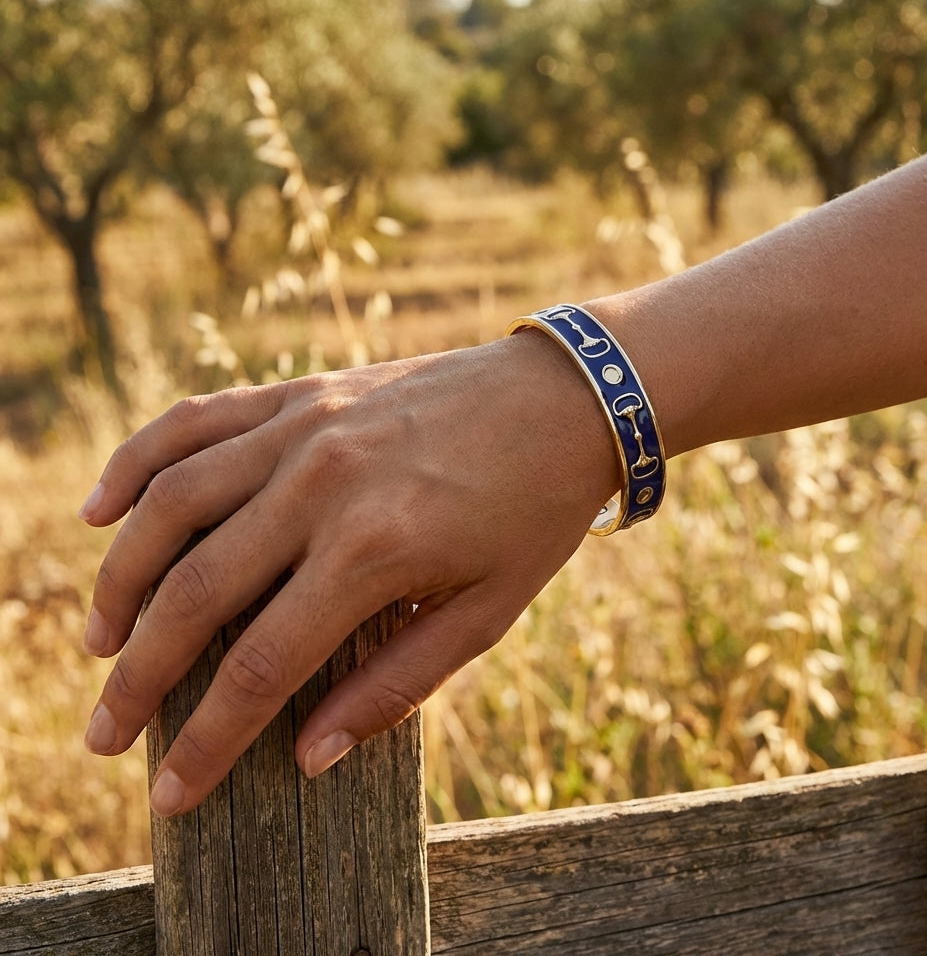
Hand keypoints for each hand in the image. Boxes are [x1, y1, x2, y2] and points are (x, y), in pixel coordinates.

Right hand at [79, 333, 617, 815]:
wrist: (565, 399)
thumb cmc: (534, 511)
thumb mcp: (487, 613)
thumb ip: (395, 687)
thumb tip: (305, 757)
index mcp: (374, 551)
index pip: (262, 667)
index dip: (207, 740)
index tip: (170, 794)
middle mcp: (321, 485)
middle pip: (194, 594)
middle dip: (138, 677)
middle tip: (102, 734)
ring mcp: (302, 429)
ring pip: (171, 506)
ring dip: (120, 580)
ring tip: (100, 641)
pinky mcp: (299, 393)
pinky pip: (193, 422)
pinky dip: (135, 463)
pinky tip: (101, 512)